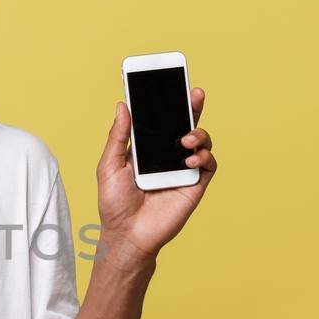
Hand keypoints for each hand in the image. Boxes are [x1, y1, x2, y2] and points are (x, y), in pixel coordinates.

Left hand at [95, 86, 217, 263]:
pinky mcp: (195, 185)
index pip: (160, 119)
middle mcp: (167, 155)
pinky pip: (208, 164)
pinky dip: (203, 157)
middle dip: (192, 106)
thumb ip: (119, 135)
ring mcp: (182, 169)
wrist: (127, 235)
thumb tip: (123, 105)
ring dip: (198, 133)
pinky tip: (190, 160)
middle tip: (194, 93)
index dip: (167, 102)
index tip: (169, 82)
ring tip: (185, 139)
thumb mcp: (109, 165)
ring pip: (200, 141)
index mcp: (146, 148)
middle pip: (185, 124)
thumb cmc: (114, 203)